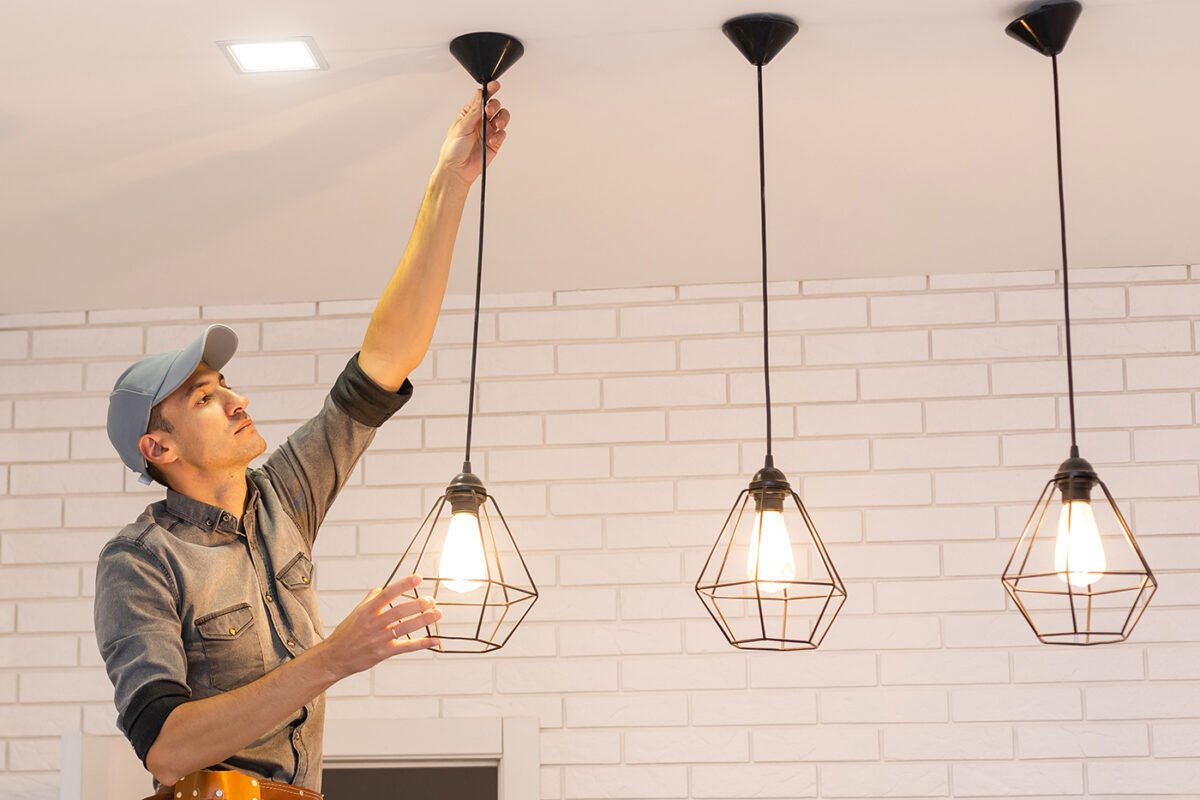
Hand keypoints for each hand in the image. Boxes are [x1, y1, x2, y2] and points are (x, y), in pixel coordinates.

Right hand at [318, 575, 440, 679]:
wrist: (335, 657)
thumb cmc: (345, 634)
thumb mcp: (355, 613)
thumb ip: (370, 600)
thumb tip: (381, 588)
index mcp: (367, 610)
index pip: (387, 593)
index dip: (404, 585)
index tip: (418, 578)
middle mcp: (373, 623)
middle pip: (399, 611)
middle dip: (418, 604)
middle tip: (431, 600)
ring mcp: (378, 638)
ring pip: (404, 627)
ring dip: (423, 620)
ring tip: (437, 614)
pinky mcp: (383, 652)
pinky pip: (406, 647)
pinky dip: (422, 643)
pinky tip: (434, 639)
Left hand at [437, 80, 510, 185]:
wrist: (458, 170)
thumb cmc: (453, 150)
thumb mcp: (461, 127)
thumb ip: (474, 111)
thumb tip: (481, 95)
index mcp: (469, 114)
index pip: (481, 98)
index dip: (489, 90)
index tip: (494, 85)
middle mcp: (480, 121)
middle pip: (494, 106)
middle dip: (494, 106)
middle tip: (490, 112)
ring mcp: (488, 131)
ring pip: (502, 118)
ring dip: (501, 119)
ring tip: (495, 126)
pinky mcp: (495, 142)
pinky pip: (502, 134)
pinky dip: (500, 135)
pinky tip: (492, 140)